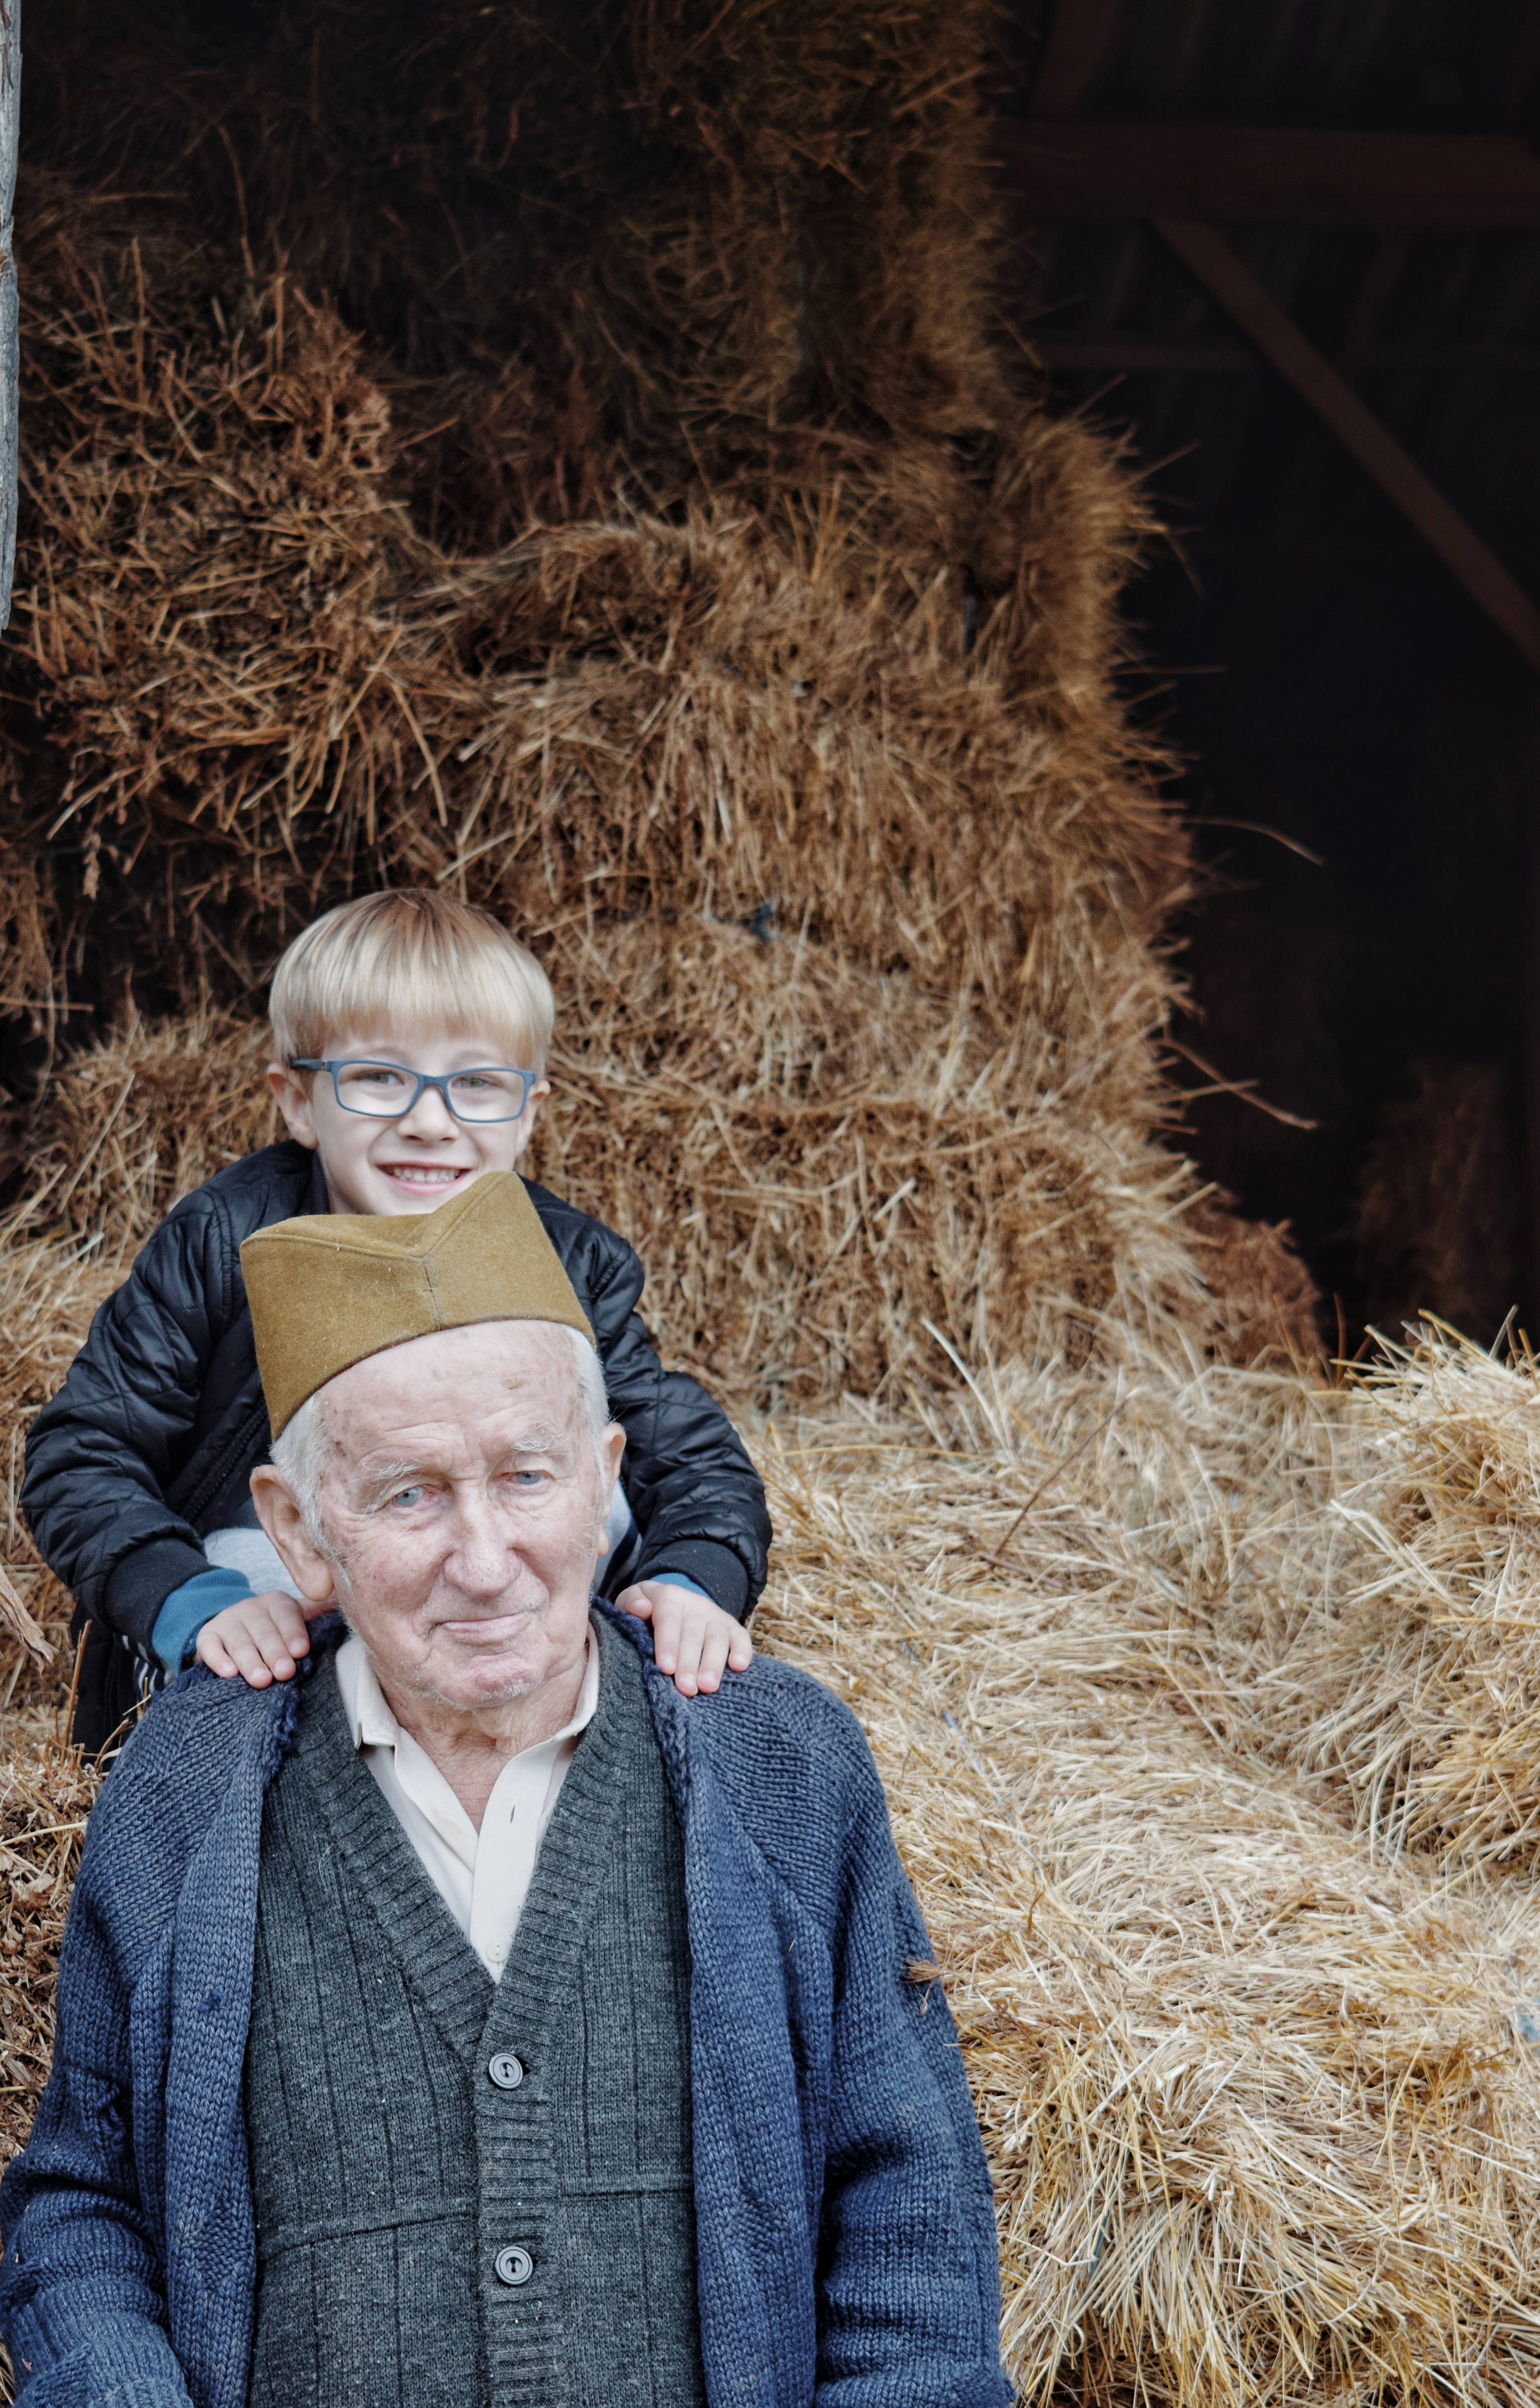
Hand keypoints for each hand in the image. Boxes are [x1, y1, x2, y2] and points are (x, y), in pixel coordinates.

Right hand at [195, 1588, 314, 1686]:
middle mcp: (251, 1608)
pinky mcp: (208, 1636)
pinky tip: (229, 1673)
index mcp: (277, 1602)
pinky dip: (218, 1660)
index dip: (293, 1632)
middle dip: (274, 1652)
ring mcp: (227, 1620)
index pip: (286, 1613)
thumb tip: (348, 1601)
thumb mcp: (297, 1619)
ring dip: (250, 1661)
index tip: (301, 1651)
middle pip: (264, 1630)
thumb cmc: (275, 1631)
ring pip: (239, 1640)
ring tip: (261, 1680)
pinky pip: (210, 1646)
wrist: (234, 1631)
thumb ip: (320, 1613)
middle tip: (284, 1672)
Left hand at [615, 1581, 752, 1697]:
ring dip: (713, 1663)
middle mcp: (695, 1604)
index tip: (666, 1667)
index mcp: (669, 1597)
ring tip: (708, 1687)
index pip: (668, 1619)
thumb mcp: (632, 1600)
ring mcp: (715, 1615)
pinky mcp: (732, 1626)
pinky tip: (739, 1667)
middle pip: (693, 1634)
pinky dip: (743, 1650)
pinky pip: (741, 1636)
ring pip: (717, 1638)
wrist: (673, 1601)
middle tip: (686, 1688)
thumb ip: (631, 1603)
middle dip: (689, 1663)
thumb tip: (641, 1608)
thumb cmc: (646, 1609)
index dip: (668, 1643)